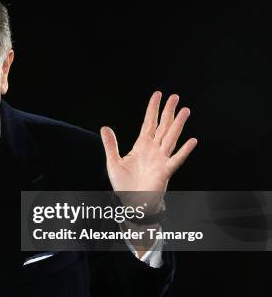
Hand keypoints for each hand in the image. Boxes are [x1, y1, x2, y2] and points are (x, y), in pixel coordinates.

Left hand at [100, 91, 196, 212]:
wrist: (132, 202)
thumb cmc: (125, 184)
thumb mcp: (113, 162)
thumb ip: (111, 145)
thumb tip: (105, 127)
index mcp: (142, 146)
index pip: (149, 123)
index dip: (153, 109)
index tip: (158, 94)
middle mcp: (153, 150)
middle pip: (163, 127)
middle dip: (168, 111)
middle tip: (175, 97)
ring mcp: (161, 160)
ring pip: (171, 138)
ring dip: (178, 125)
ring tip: (185, 110)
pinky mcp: (165, 172)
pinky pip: (176, 160)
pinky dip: (184, 151)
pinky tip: (192, 141)